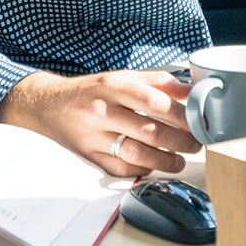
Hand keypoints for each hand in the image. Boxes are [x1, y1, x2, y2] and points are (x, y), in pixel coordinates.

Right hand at [0, 70, 198, 175]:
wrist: (48, 105)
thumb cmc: (90, 91)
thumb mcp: (121, 77)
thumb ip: (157, 83)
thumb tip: (190, 91)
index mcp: (112, 85)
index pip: (155, 102)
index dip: (181, 115)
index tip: (197, 121)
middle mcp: (102, 110)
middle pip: (150, 131)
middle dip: (180, 141)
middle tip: (195, 143)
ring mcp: (94, 136)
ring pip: (138, 154)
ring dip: (166, 161)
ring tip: (180, 160)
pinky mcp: (90, 156)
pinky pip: (122, 168)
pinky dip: (143, 169)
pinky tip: (155, 165)